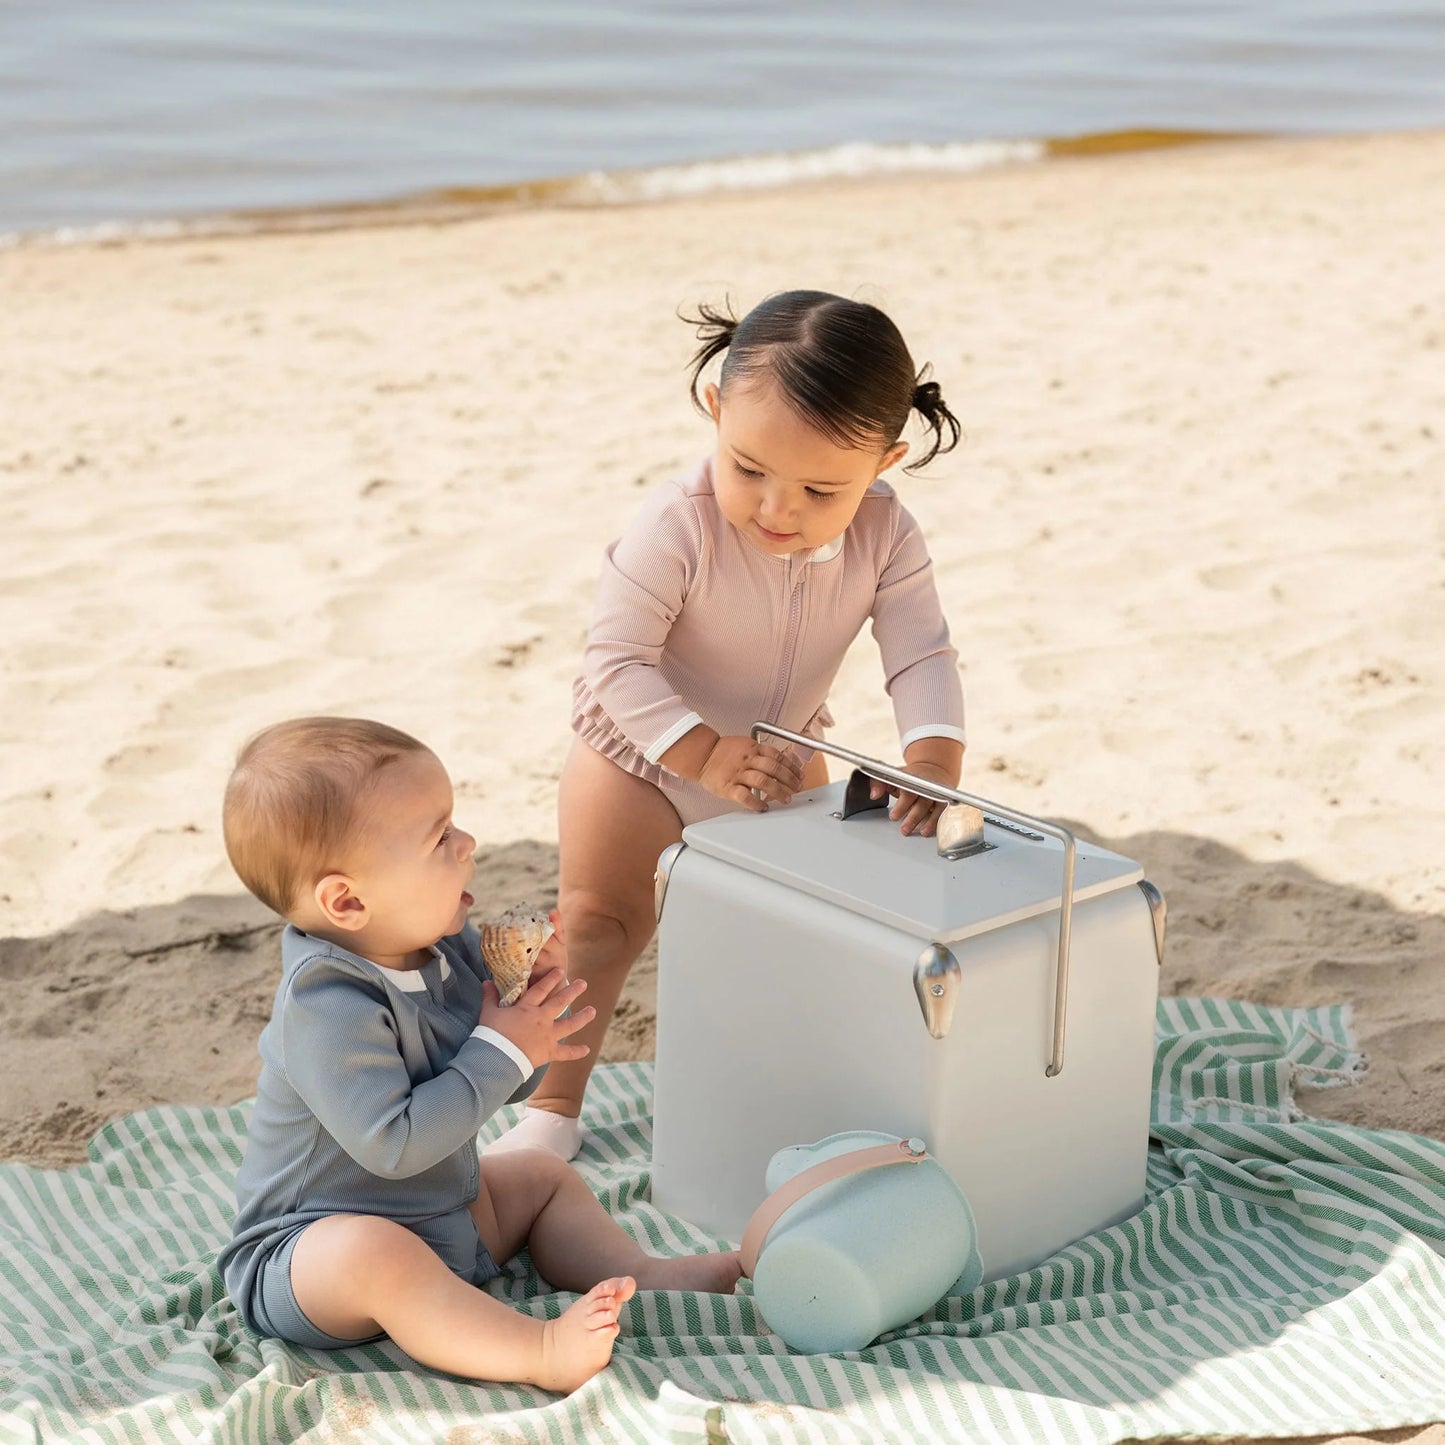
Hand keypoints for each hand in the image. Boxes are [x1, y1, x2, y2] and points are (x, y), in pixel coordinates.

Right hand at [479, 967, 594, 1069]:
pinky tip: (588, 1049)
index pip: (541, 989)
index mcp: (527, 1008)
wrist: (497, 1057)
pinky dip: (576, 1052)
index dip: (551, 978)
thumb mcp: (489, 1012)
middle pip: (560, 1002)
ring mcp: (548, 1035)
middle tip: (583, 983)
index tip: (561, 970)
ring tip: (593, 1011)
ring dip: (582, 1017)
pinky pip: (566, 1052)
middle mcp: (541, 1019)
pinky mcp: (549, 1052)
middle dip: (573, 991)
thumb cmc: (491, 1034)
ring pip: (569, 1024)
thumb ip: (490, 996)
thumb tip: (486, 981)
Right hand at [697, 735, 804, 811]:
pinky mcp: (728, 787)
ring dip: (778, 791)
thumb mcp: (744, 744)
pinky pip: (745, 796)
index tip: (799, 775)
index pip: (778, 756)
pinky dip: (756, 803)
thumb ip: (761, 752)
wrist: (701, 755)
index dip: (792, 766)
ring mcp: (738, 773)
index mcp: (752, 748)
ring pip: (763, 781)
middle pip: (774, 768)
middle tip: (797, 787)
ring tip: (786, 799)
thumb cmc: (722, 752)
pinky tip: (764, 807)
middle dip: (790, 779)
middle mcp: (747, 760)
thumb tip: (781, 762)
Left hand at [869, 760, 952, 837]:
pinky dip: (940, 821)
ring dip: (930, 821)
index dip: (902, 805)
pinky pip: (945, 811)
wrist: (933, 770)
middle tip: (904, 829)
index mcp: (912, 778)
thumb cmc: (910, 777)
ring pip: (936, 807)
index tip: (894, 816)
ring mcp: (938, 793)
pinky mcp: (946, 800)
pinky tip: (932, 829)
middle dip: (914, 817)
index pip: (908, 791)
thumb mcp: (892, 776)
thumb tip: (874, 795)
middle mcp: (927, 786)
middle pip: (922, 802)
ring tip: (922, 832)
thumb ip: (878, 783)